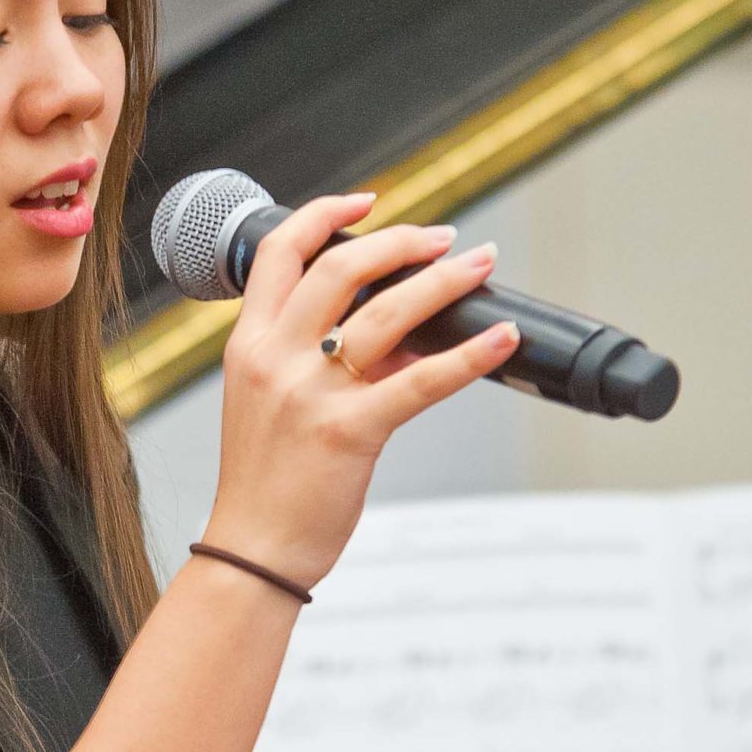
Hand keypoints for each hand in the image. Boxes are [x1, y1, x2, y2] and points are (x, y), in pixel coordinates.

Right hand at [199, 192, 519, 589]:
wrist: (253, 550)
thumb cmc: (265, 480)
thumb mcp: (273, 400)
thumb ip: (322, 357)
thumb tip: (400, 328)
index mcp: (250, 344)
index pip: (282, 252)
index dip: (326, 213)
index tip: (370, 201)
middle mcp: (275, 358)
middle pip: (341, 266)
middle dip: (402, 241)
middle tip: (445, 238)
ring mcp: (310, 393)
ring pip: (387, 312)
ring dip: (444, 281)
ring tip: (478, 266)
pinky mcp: (348, 432)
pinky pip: (421, 381)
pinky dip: (469, 354)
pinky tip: (501, 338)